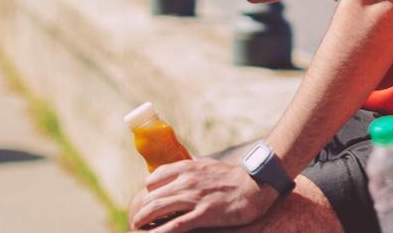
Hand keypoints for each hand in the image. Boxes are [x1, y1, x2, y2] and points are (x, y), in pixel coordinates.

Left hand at [128, 157, 277, 231]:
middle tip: (138, 219)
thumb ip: (192, 168)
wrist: (255, 186)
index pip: (154, 178)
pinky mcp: (202, 214)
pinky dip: (159, 232)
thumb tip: (182, 170)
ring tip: (137, 226)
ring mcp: (193, 198)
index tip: (148, 200)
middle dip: (142, 209)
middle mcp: (186, 181)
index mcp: (186, 168)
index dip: (149, 190)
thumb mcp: (208, 165)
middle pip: (152, 196)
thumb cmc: (232, 177)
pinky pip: (174, 225)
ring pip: (158, 209)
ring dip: (143, 219)